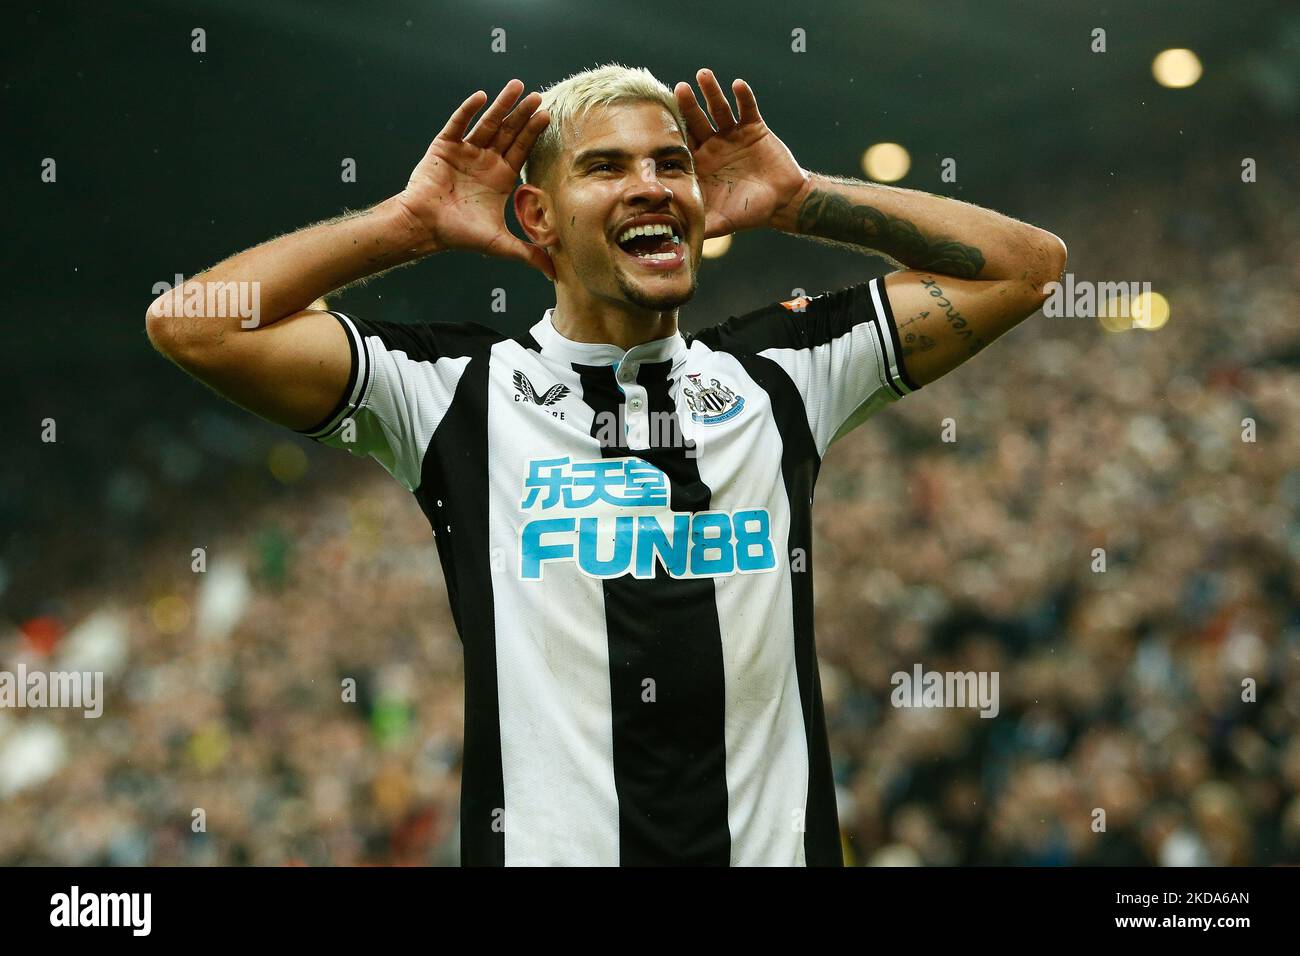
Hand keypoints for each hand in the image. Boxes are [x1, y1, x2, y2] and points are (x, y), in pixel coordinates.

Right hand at [398, 79, 554, 279]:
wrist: (425, 227)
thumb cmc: (459, 234)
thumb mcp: (500, 244)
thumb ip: (528, 253)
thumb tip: (554, 273)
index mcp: (499, 178)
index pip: (521, 150)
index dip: (533, 134)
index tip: (547, 117)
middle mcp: (485, 161)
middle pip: (508, 132)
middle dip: (522, 115)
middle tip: (538, 97)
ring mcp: (465, 151)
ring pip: (487, 123)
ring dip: (501, 106)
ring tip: (516, 86)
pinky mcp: (445, 146)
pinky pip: (458, 123)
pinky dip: (469, 110)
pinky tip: (482, 97)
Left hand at [673, 70, 809, 238]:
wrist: (782, 202)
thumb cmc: (748, 213)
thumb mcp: (720, 222)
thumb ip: (699, 225)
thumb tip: (674, 237)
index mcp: (700, 163)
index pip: (682, 144)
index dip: (673, 132)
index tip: (661, 121)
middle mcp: (712, 145)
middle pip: (697, 120)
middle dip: (689, 105)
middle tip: (679, 89)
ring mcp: (732, 134)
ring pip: (719, 108)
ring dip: (712, 92)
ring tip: (704, 75)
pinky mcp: (753, 127)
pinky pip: (747, 108)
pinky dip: (743, 96)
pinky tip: (737, 85)